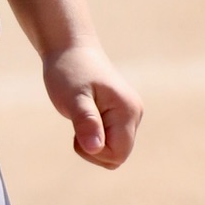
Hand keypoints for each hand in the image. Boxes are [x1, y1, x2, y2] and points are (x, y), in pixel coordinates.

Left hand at [41, 43, 142, 169]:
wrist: (71, 49)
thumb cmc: (69, 71)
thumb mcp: (73, 97)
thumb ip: (86, 122)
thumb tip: (95, 148)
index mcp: (127, 111)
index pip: (117, 155)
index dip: (94, 152)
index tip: (78, 131)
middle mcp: (135, 114)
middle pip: (118, 156)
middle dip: (94, 150)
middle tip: (78, 124)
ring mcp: (131, 114)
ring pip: (115, 150)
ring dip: (94, 143)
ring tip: (81, 118)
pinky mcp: (122, 115)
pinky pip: (111, 140)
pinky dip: (95, 136)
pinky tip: (86, 118)